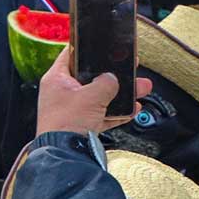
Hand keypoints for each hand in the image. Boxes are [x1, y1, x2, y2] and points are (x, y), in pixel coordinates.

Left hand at [36, 47, 151, 135]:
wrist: (65, 153)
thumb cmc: (68, 121)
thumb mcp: (91, 96)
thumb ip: (106, 83)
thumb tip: (112, 79)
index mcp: (56, 79)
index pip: (70, 55)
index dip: (86, 49)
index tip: (103, 45)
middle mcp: (62, 92)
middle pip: (90, 77)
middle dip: (114, 75)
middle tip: (131, 67)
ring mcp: (71, 109)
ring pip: (99, 97)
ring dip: (121, 94)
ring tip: (142, 88)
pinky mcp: (80, 125)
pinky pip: (101, 115)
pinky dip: (116, 113)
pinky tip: (133, 109)